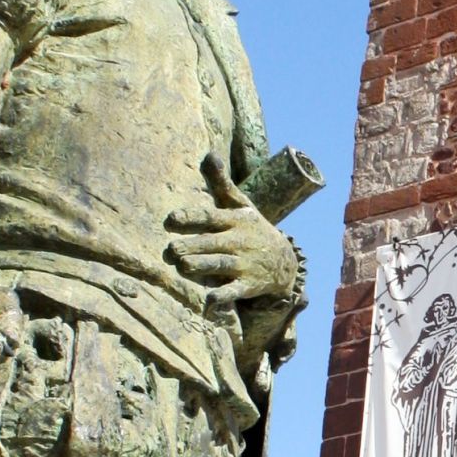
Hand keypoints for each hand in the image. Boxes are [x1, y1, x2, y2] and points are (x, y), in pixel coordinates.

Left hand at [167, 175, 304, 310]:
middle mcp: (238, 242)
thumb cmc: (252, 230)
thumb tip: (210, 154)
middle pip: (212, 243)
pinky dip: (222, 297)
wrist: (284, 262)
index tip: (171, 220)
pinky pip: (234, 292)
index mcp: (234, 221)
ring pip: (220, 265)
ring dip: (203, 266)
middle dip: (192, 246)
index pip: (210, 216)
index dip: (191, 217)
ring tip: (184, 267)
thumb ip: (222, 183)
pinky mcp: (247, 285)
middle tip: (172, 250)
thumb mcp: (241, 206)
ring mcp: (243, 265)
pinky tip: (209, 302)